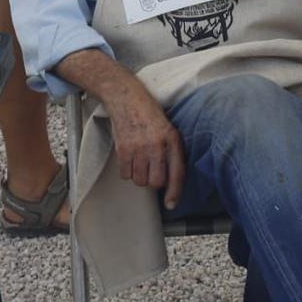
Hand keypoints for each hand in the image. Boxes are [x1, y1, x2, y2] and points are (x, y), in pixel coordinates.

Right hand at [108, 86, 185, 208]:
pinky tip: (130, 157)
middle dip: (152, 181)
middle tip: (150, 170)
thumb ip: (172, 152)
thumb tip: (171, 180)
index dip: (174, 192)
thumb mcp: (168, 129)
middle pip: (155, 182)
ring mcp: (139, 147)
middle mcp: (157, 145)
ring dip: (139, 176)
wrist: (126, 97)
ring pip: (139, 180)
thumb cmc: (148, 114)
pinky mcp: (123, 149)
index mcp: (173, 140)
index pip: (177, 173)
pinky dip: (127, 170)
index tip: (171, 204)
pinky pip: (125, 174)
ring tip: (139, 160)